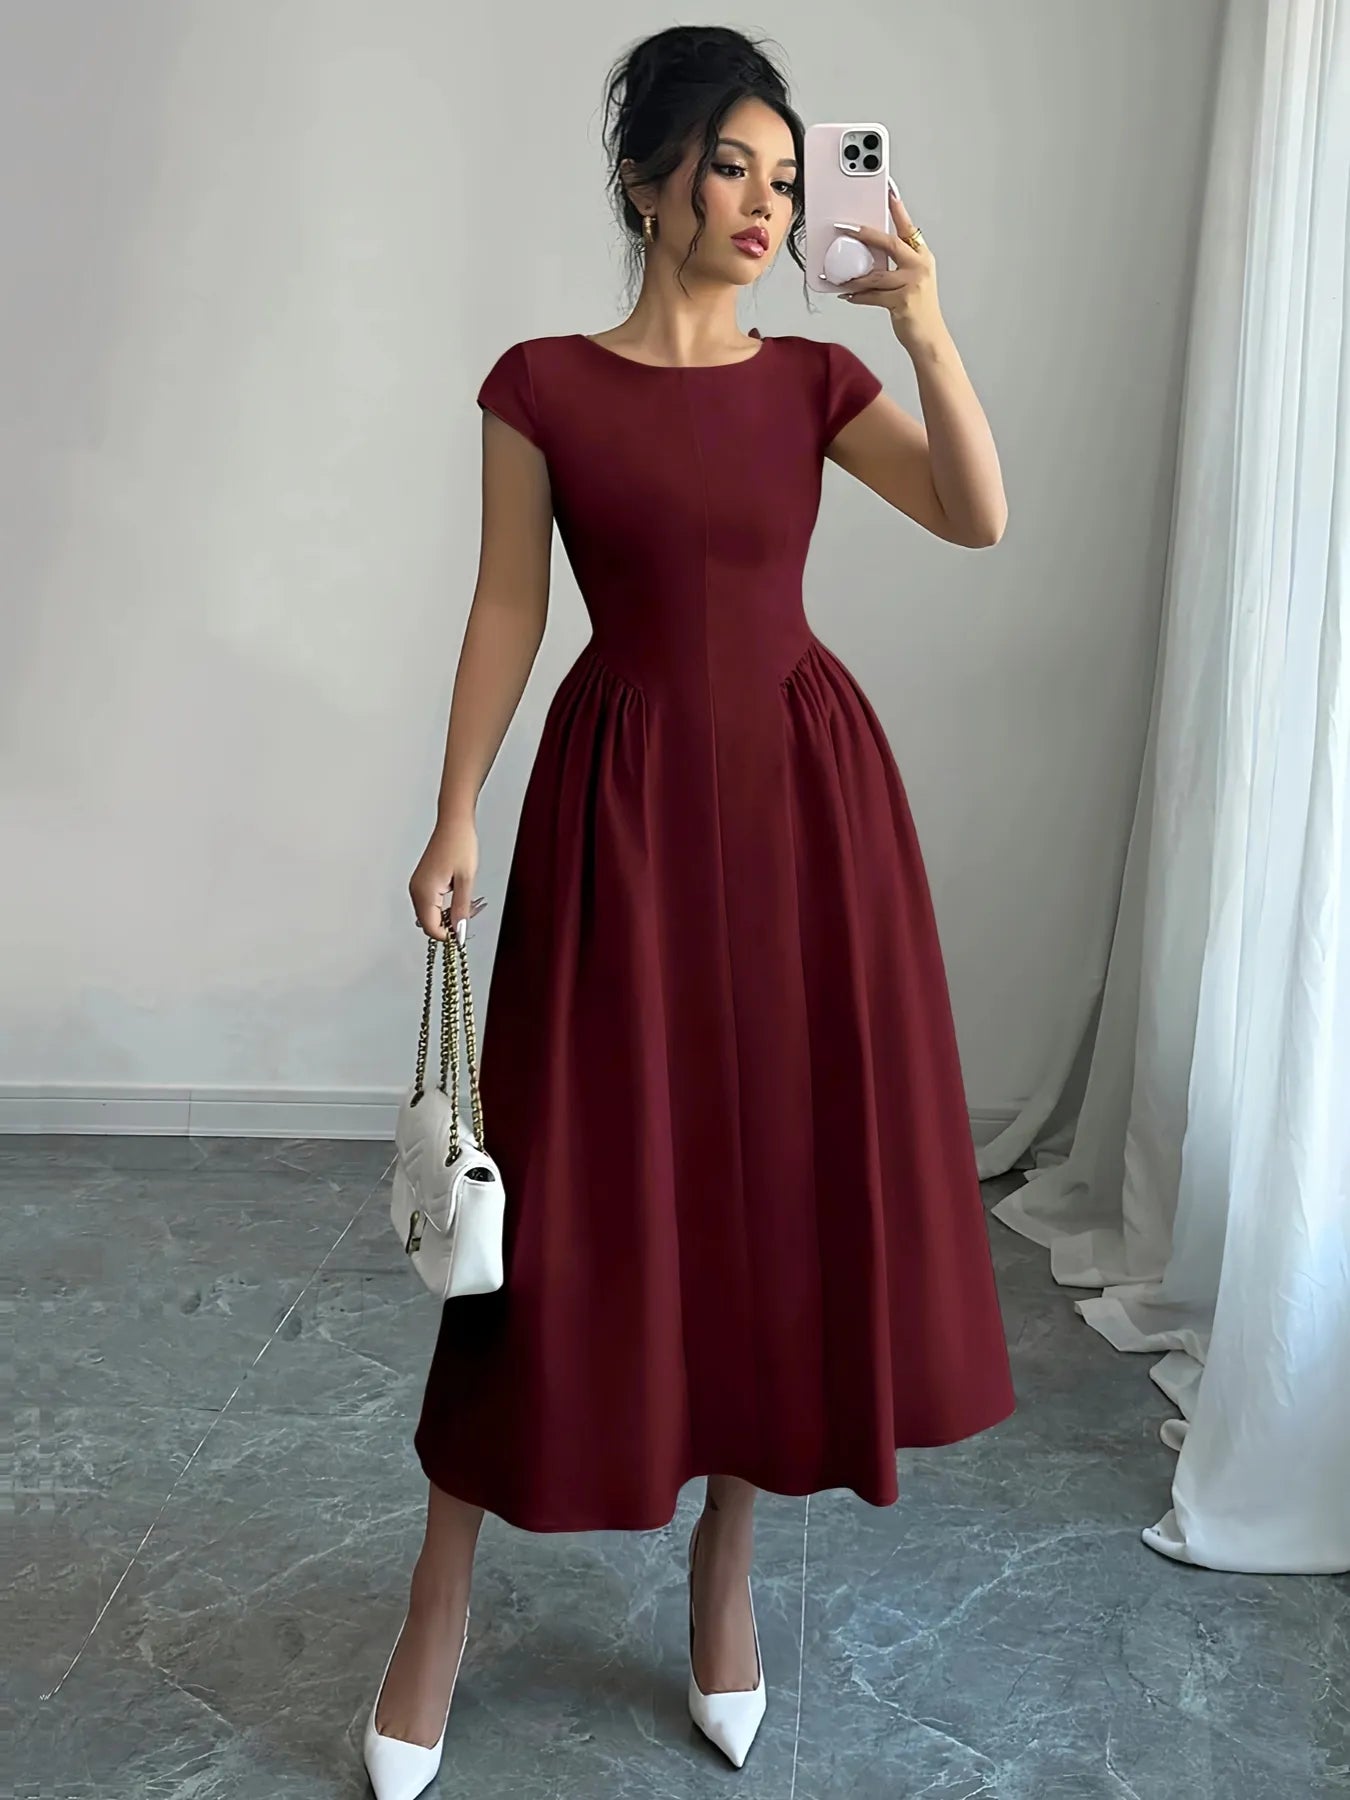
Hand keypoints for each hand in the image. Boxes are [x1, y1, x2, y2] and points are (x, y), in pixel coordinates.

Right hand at [409, 817, 483, 942]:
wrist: (454, 824)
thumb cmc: (460, 845)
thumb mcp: (466, 880)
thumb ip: (461, 909)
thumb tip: (458, 932)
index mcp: (425, 892)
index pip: (431, 928)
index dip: (448, 935)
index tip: (463, 932)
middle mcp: (416, 890)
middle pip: (429, 923)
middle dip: (449, 925)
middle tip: (469, 914)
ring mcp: (417, 886)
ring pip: (430, 914)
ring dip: (448, 916)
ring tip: (467, 904)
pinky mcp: (422, 882)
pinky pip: (431, 903)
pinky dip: (444, 907)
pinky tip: (459, 898)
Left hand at [831, 185, 942, 351]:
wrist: (929, 337)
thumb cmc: (919, 310)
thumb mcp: (913, 281)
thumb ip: (897, 266)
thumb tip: (870, 256)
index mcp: (922, 257)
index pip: (908, 228)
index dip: (897, 209)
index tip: (888, 191)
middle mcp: (919, 266)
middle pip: (890, 244)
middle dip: (866, 235)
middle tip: (847, 228)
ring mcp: (912, 283)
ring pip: (876, 274)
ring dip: (855, 277)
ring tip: (842, 278)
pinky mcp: (903, 301)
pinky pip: (873, 296)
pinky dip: (858, 297)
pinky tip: (848, 296)